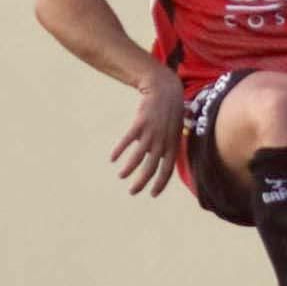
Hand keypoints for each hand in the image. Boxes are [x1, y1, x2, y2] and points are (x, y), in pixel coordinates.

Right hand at [110, 67, 184, 196]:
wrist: (165, 91)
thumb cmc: (170, 113)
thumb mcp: (173, 131)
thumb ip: (165, 146)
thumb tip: (151, 158)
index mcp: (172, 145)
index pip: (168, 170)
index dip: (161, 183)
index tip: (153, 194)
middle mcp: (163, 141)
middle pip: (152, 167)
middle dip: (142, 182)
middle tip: (133, 191)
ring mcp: (152, 132)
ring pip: (139, 156)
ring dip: (130, 168)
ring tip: (122, 176)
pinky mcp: (140, 123)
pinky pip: (128, 140)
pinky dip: (120, 150)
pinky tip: (113, 158)